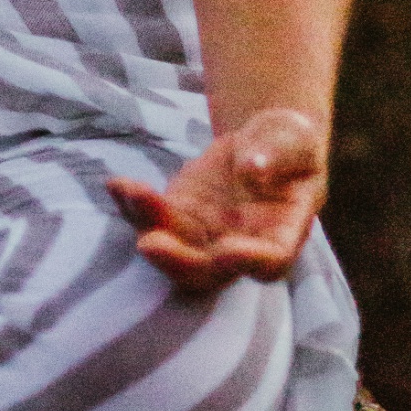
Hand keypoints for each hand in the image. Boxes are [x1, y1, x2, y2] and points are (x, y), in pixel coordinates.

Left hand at [108, 107, 326, 293]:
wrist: (262, 142)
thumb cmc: (290, 143)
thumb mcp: (294, 138)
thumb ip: (278, 154)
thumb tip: (253, 170)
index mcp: (282, 234)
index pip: (269, 261)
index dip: (250, 262)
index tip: (230, 249)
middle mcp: (241, 247)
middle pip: (208, 272)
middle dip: (179, 262)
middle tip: (151, 244)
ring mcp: (205, 236)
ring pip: (173, 250)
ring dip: (149, 227)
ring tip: (131, 194)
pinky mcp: (179, 217)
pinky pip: (152, 220)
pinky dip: (132, 205)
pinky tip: (117, 185)